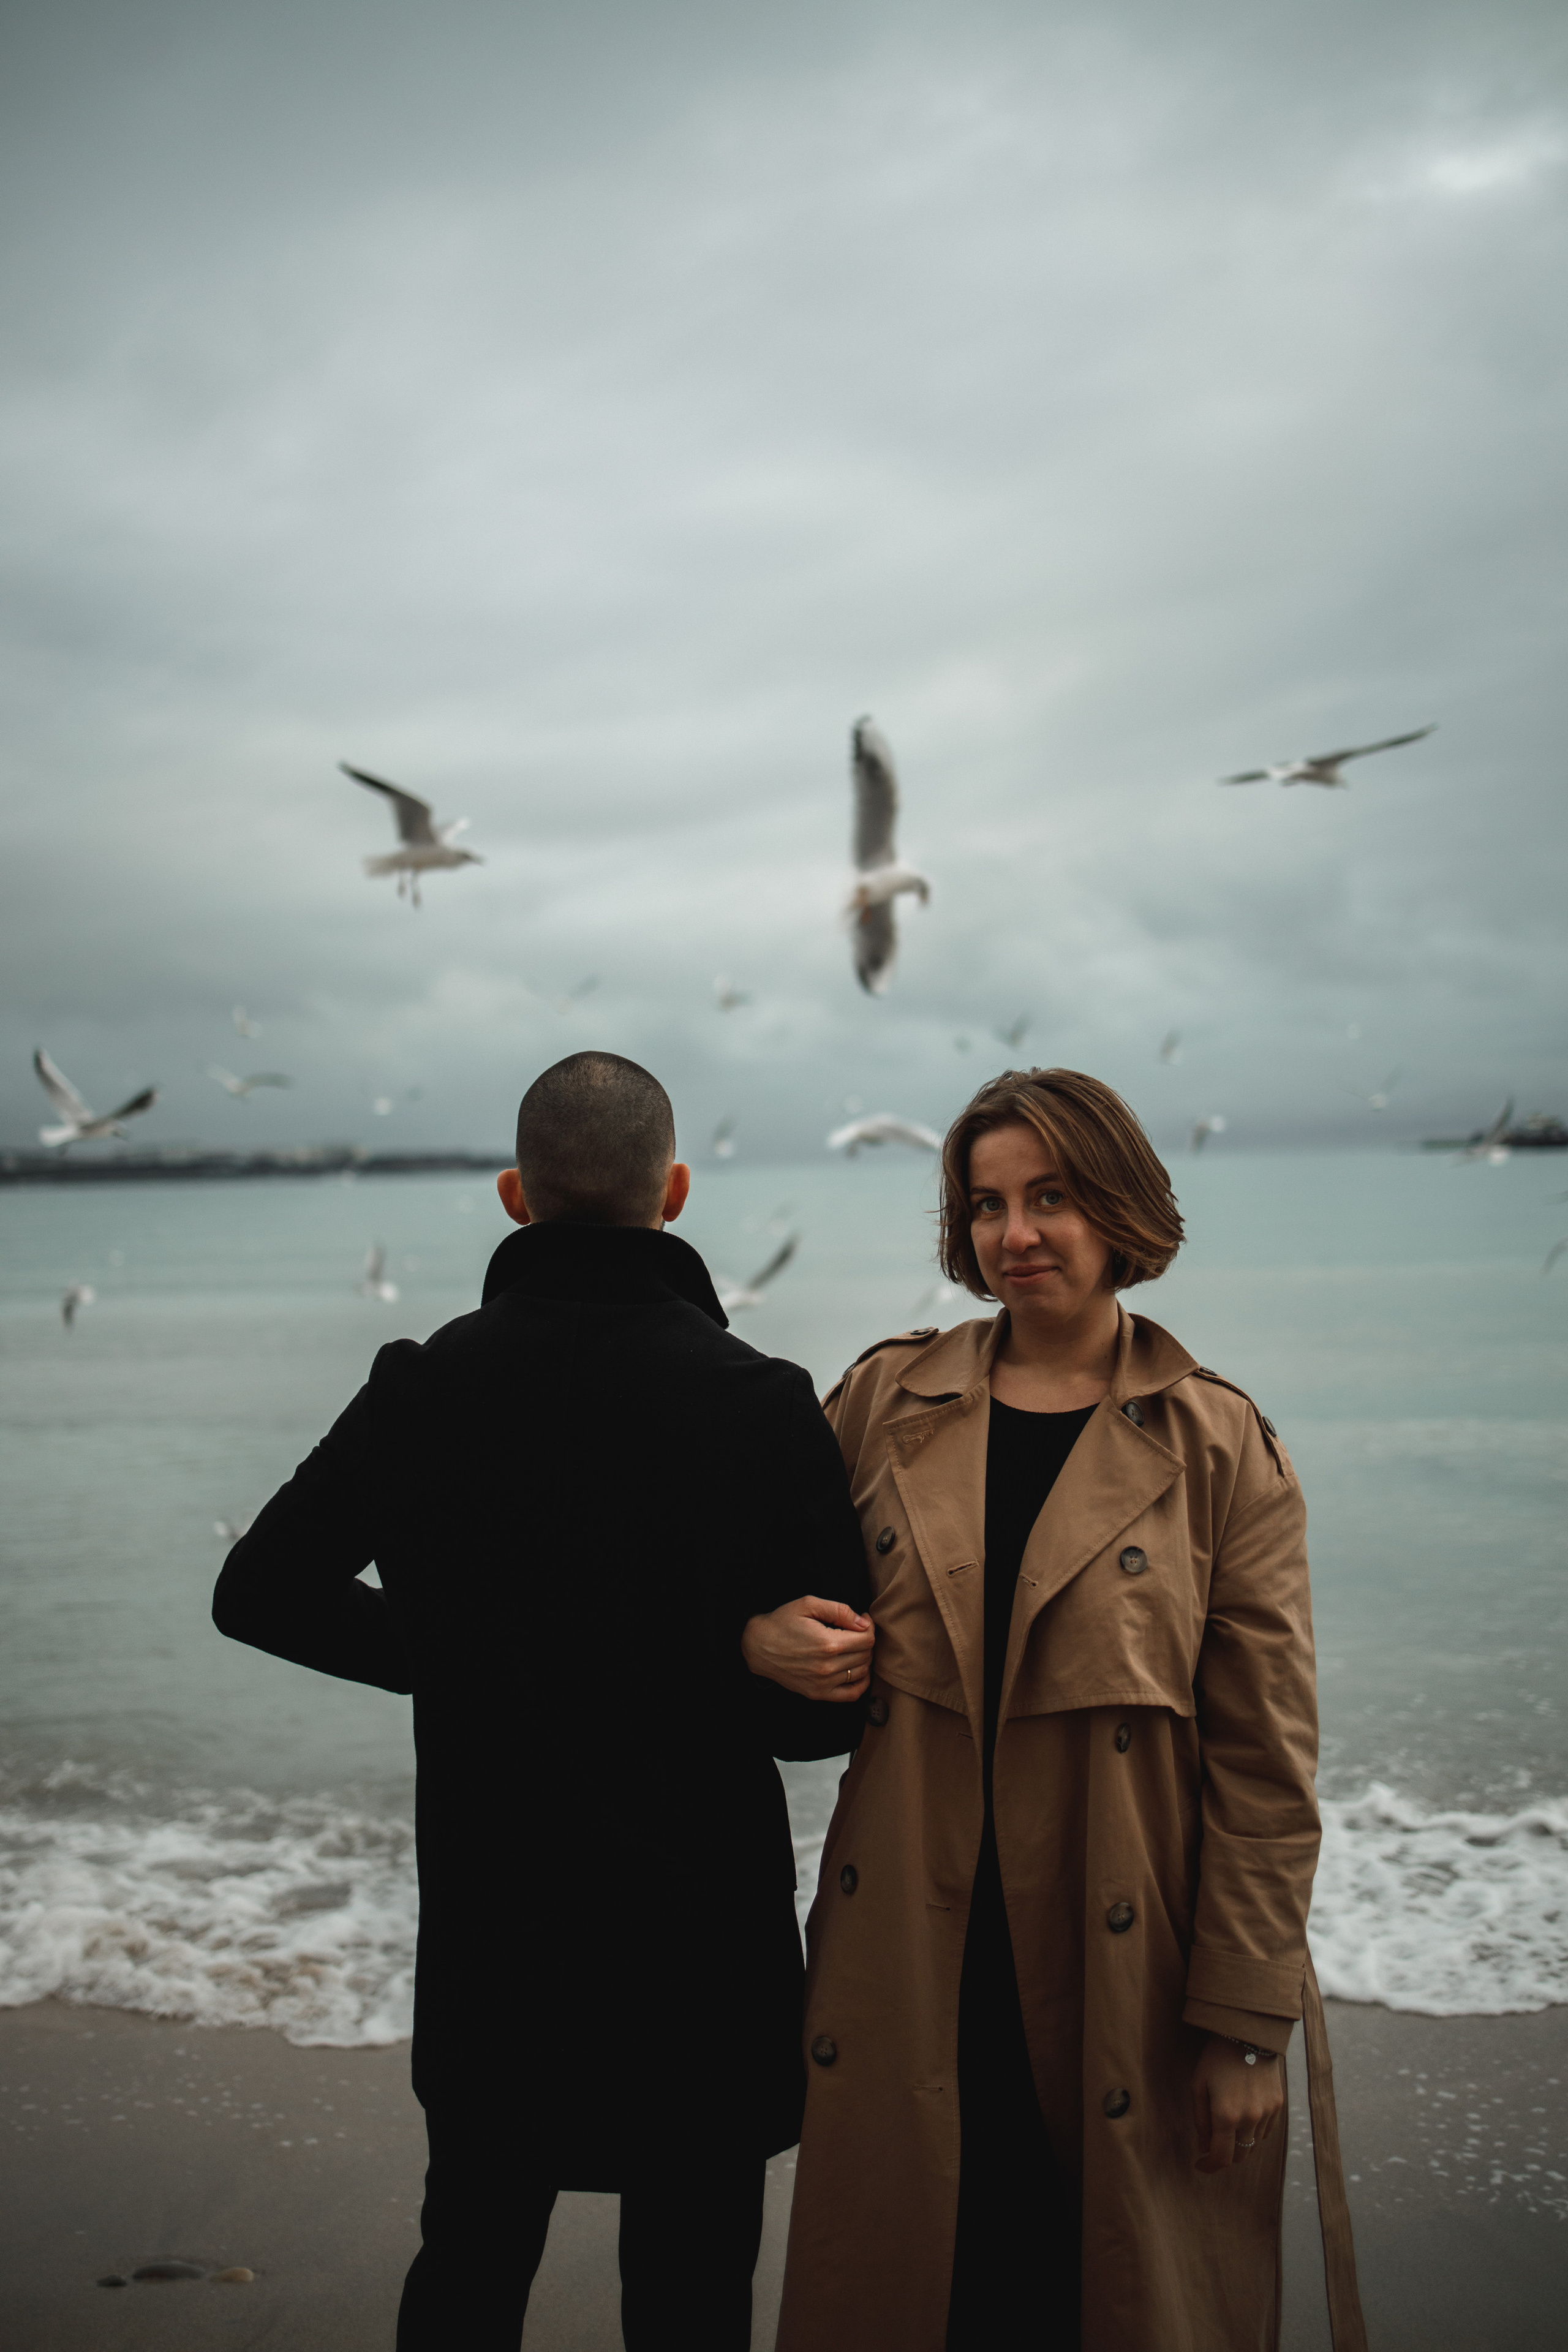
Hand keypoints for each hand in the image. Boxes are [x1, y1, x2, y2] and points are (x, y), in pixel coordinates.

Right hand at [741, 1596, 873, 1701]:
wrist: (757, 1646)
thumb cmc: (782, 1622)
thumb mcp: (808, 1604)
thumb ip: (839, 1610)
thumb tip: (863, 1622)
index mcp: (827, 1643)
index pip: (866, 1638)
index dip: (868, 1626)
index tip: (862, 1619)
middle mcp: (827, 1666)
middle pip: (866, 1655)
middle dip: (866, 1640)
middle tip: (856, 1631)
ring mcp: (823, 1683)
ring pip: (862, 1672)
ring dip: (864, 1658)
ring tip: (854, 1647)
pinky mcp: (817, 1694)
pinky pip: (851, 1694)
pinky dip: (861, 1683)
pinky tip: (857, 1670)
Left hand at [1190, 2035, 1284, 2172]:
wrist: (1248, 2033)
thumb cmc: (1216, 2058)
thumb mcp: (1199, 2085)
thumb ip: (1201, 2120)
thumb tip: (1204, 2147)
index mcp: (1226, 2115)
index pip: (1221, 2157)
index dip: (1210, 2167)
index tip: (1200, 2165)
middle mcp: (1250, 2119)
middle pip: (1240, 2157)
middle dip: (1225, 2157)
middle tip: (1212, 2148)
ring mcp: (1267, 2113)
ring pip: (1253, 2145)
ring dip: (1239, 2145)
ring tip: (1228, 2130)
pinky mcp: (1278, 2105)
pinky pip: (1266, 2131)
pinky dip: (1253, 2133)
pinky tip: (1244, 2119)